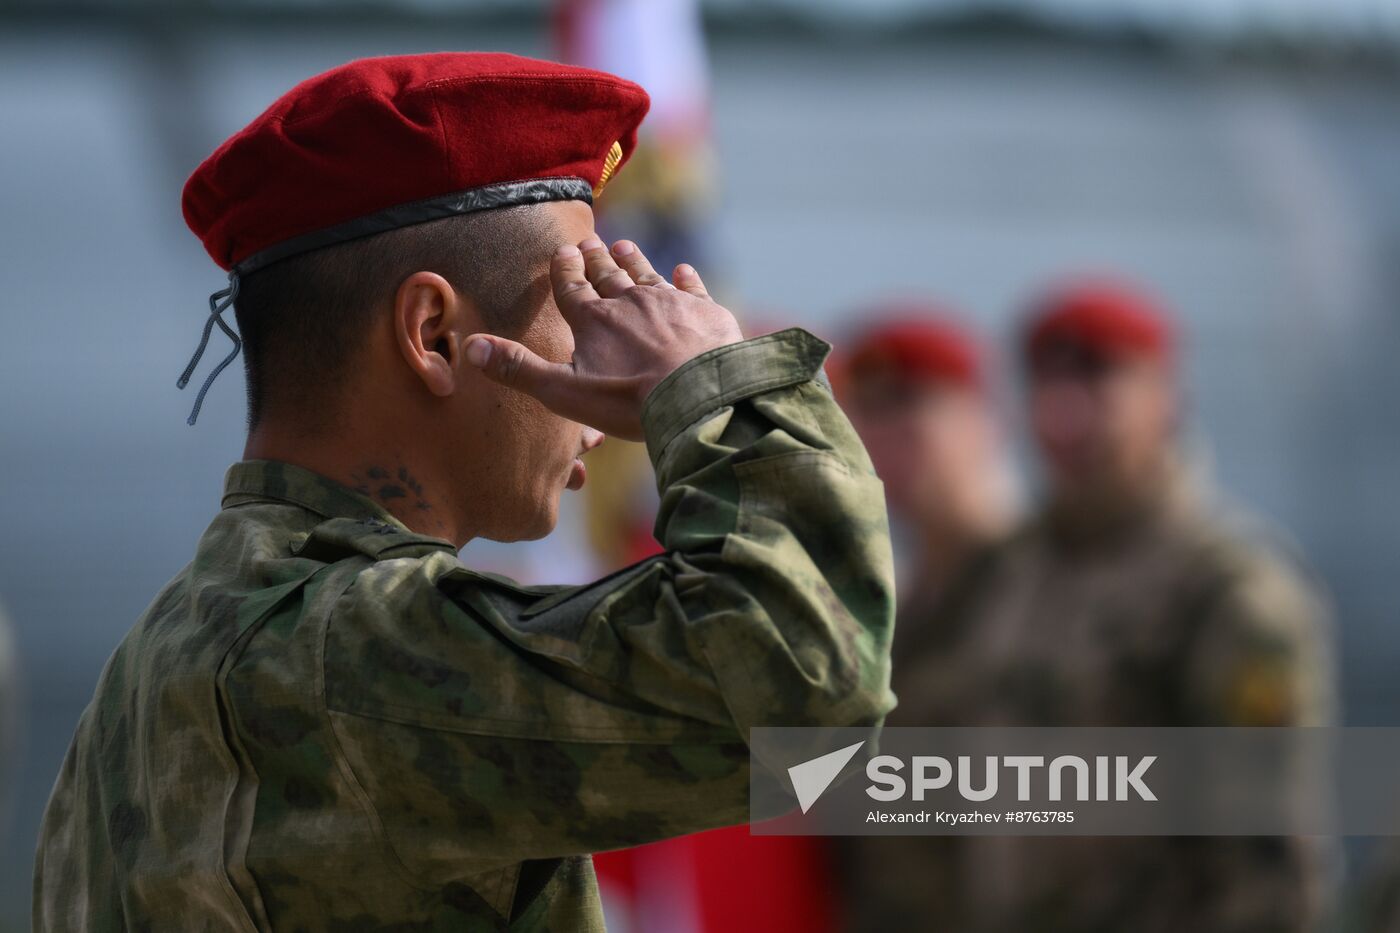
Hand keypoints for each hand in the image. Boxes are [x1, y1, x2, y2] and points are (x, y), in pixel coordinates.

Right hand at [463, 238, 743, 440]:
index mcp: (593, 320)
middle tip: (590, 241)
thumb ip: (519, 369)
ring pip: (647, 275)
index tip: (562, 251)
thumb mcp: (564, 392)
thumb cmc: (628, 400)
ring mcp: (670, 304)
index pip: (572, 287)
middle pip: (609, 275)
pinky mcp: (705, 313)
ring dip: (634, 260)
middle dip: (596, 258)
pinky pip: (693, 289)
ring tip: (624, 246)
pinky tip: (683, 270)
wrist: (697, 396)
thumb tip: (470, 347)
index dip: (565, 270)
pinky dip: (686, 279)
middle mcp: (630, 302)